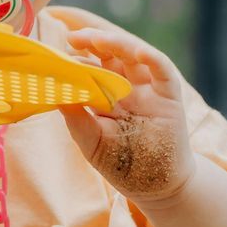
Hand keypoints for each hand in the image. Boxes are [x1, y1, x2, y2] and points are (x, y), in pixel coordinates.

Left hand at [59, 28, 197, 204]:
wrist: (157, 188)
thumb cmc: (123, 166)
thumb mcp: (92, 142)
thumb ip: (76, 119)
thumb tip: (56, 93)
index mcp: (108, 97)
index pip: (92, 70)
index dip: (77, 61)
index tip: (59, 57)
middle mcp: (129, 88)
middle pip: (111, 56)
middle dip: (92, 43)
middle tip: (73, 38)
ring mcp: (149, 89)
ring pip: (134, 55)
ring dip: (116, 43)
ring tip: (96, 38)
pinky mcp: (170, 95)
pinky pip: (163, 70)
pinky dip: (151, 58)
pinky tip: (137, 52)